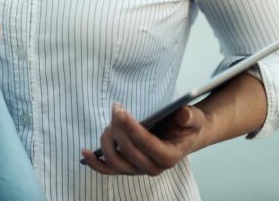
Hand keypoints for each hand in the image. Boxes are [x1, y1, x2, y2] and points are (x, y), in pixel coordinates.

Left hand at [81, 103, 208, 176]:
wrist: (182, 136)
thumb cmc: (186, 126)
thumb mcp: (194, 118)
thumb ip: (190, 117)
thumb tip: (183, 114)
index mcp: (169, 157)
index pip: (146, 144)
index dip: (131, 128)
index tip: (120, 111)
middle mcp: (152, 168)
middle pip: (127, 151)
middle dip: (118, 128)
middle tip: (116, 108)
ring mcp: (137, 170)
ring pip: (115, 160)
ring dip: (107, 139)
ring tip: (111, 120)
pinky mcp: (126, 168)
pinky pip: (107, 169)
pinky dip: (94, 162)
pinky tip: (84, 151)